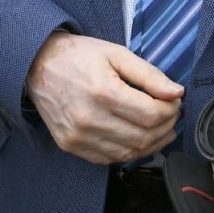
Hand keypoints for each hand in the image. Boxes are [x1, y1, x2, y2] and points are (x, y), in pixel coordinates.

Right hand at [24, 32, 181, 163]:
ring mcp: (79, 136)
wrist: (37, 65)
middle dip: (166, 126)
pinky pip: (110, 159)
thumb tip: (176, 92)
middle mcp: (89, 118)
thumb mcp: (116, 53)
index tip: (175, 100)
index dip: (170, 110)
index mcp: (102, 91)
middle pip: (144, 136)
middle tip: (171, 114)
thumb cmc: (77, 56)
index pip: (151, 114)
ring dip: (152, 143)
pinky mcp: (71, 146)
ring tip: (161, 128)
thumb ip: (148, 74)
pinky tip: (137, 137)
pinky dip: (129, 151)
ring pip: (130, 153)